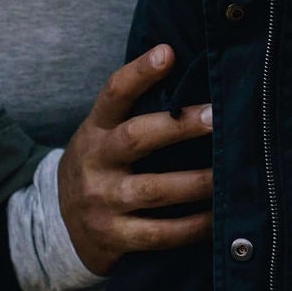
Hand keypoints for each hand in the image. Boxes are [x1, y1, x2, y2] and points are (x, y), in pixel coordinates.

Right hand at [58, 45, 214, 275]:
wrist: (61, 229)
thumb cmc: (104, 169)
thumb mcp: (105, 136)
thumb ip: (137, 111)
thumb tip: (194, 73)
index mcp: (95, 130)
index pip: (114, 94)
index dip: (139, 72)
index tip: (168, 52)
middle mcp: (95, 163)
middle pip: (136, 138)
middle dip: (179, 126)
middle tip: (217, 116)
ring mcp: (102, 202)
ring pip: (153, 190)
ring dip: (197, 181)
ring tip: (229, 172)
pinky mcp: (113, 238)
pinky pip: (160, 234)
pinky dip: (193, 227)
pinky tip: (218, 218)